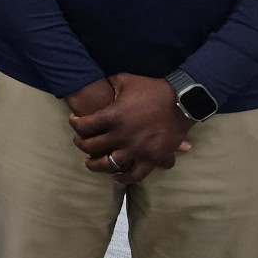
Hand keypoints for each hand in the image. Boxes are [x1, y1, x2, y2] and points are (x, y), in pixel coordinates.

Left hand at [69, 73, 193, 183]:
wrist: (183, 100)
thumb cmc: (152, 87)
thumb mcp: (125, 80)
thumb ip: (108, 84)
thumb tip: (96, 82)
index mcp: (113, 116)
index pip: (84, 126)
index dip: (75, 124)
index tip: (74, 122)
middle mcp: (122, 135)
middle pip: (91, 146)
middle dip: (81, 144)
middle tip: (79, 141)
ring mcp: (137, 149)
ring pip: (108, 164)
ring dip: (96, 165)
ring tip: (91, 163)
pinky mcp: (152, 158)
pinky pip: (135, 174)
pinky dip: (124, 177)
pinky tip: (116, 176)